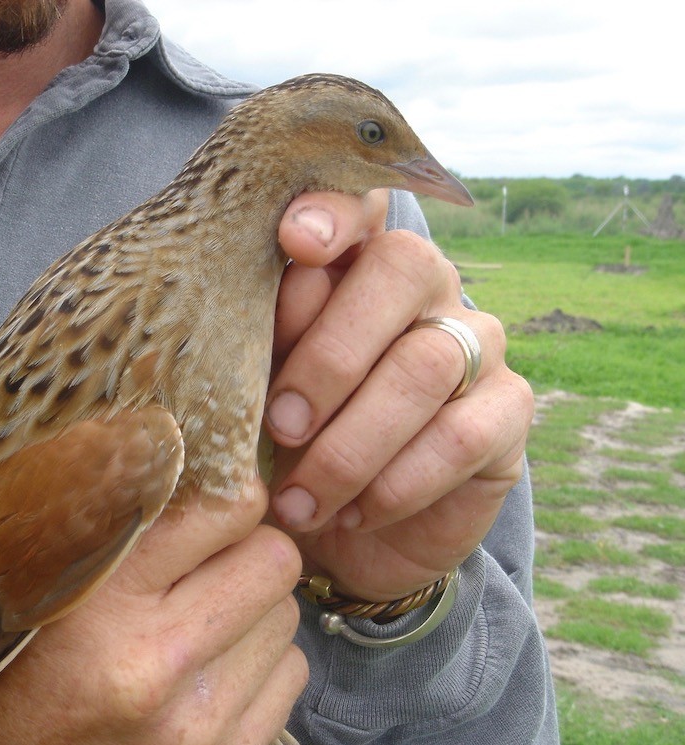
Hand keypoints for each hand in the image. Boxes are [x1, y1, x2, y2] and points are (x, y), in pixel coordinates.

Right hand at [0, 482, 307, 744]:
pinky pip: (292, 674)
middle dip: (252, 548)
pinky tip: (215, 666)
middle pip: (275, 561)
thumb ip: (115, 523)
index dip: (229, 496)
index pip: (225, 510)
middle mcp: (156, 663)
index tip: (217, 501)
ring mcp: (196, 722)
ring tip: (205, 618)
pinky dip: (264, 661)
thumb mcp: (43, 581)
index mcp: (103, 601)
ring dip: (256, 608)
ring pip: (288, 617)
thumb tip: (199, 461)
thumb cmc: (17, 667)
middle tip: (217, 558)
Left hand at [265, 191, 532, 600]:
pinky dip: (394, 484)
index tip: (295, 242)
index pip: (360, 204)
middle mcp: (426, 287)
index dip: (335, 211)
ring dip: (350, 443)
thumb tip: (243, 312)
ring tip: (299, 501)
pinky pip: (459, 436)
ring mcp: (476, 342)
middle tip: (278, 427)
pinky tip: (351, 515)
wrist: (343, 534)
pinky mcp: (507, 412)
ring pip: (425, 364)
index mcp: (354, 264)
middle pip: (402, 269)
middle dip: (328, 355)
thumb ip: (258, 345)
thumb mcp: (255, 395)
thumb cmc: (287, 445)